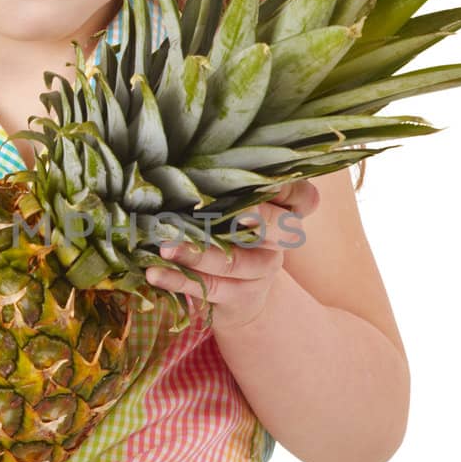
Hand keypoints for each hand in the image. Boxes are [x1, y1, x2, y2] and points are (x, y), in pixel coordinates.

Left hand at [143, 182, 320, 334]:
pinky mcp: (239, 297)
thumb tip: (174, 164)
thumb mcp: (235, 209)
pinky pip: (209, 288)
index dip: (292, 189)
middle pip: (281, 228)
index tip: (272, 180)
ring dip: (198, 254)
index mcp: (285, 212)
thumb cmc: (232, 235)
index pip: (305, 197)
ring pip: (236, 262)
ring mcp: (262, 271)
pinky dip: (178, 279)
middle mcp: (280, 242)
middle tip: (236, 211)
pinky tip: (155, 273)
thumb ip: (225, 190)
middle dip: (258, 217)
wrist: (240, 297)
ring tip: (165, 247)